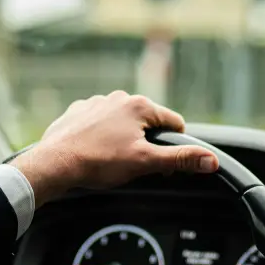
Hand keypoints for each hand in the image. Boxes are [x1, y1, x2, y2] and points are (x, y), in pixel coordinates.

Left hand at [9, 91, 218, 206]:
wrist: (54, 164)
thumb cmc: (97, 162)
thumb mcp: (145, 163)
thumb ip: (180, 160)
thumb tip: (210, 160)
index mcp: (139, 105)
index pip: (175, 124)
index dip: (174, 148)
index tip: (162, 166)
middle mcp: (119, 98)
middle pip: (148, 123)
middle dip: (147, 143)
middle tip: (133, 166)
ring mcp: (96, 103)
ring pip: (123, 123)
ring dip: (123, 139)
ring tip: (111, 160)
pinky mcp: (78, 112)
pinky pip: (99, 124)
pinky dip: (101, 137)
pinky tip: (94, 153)